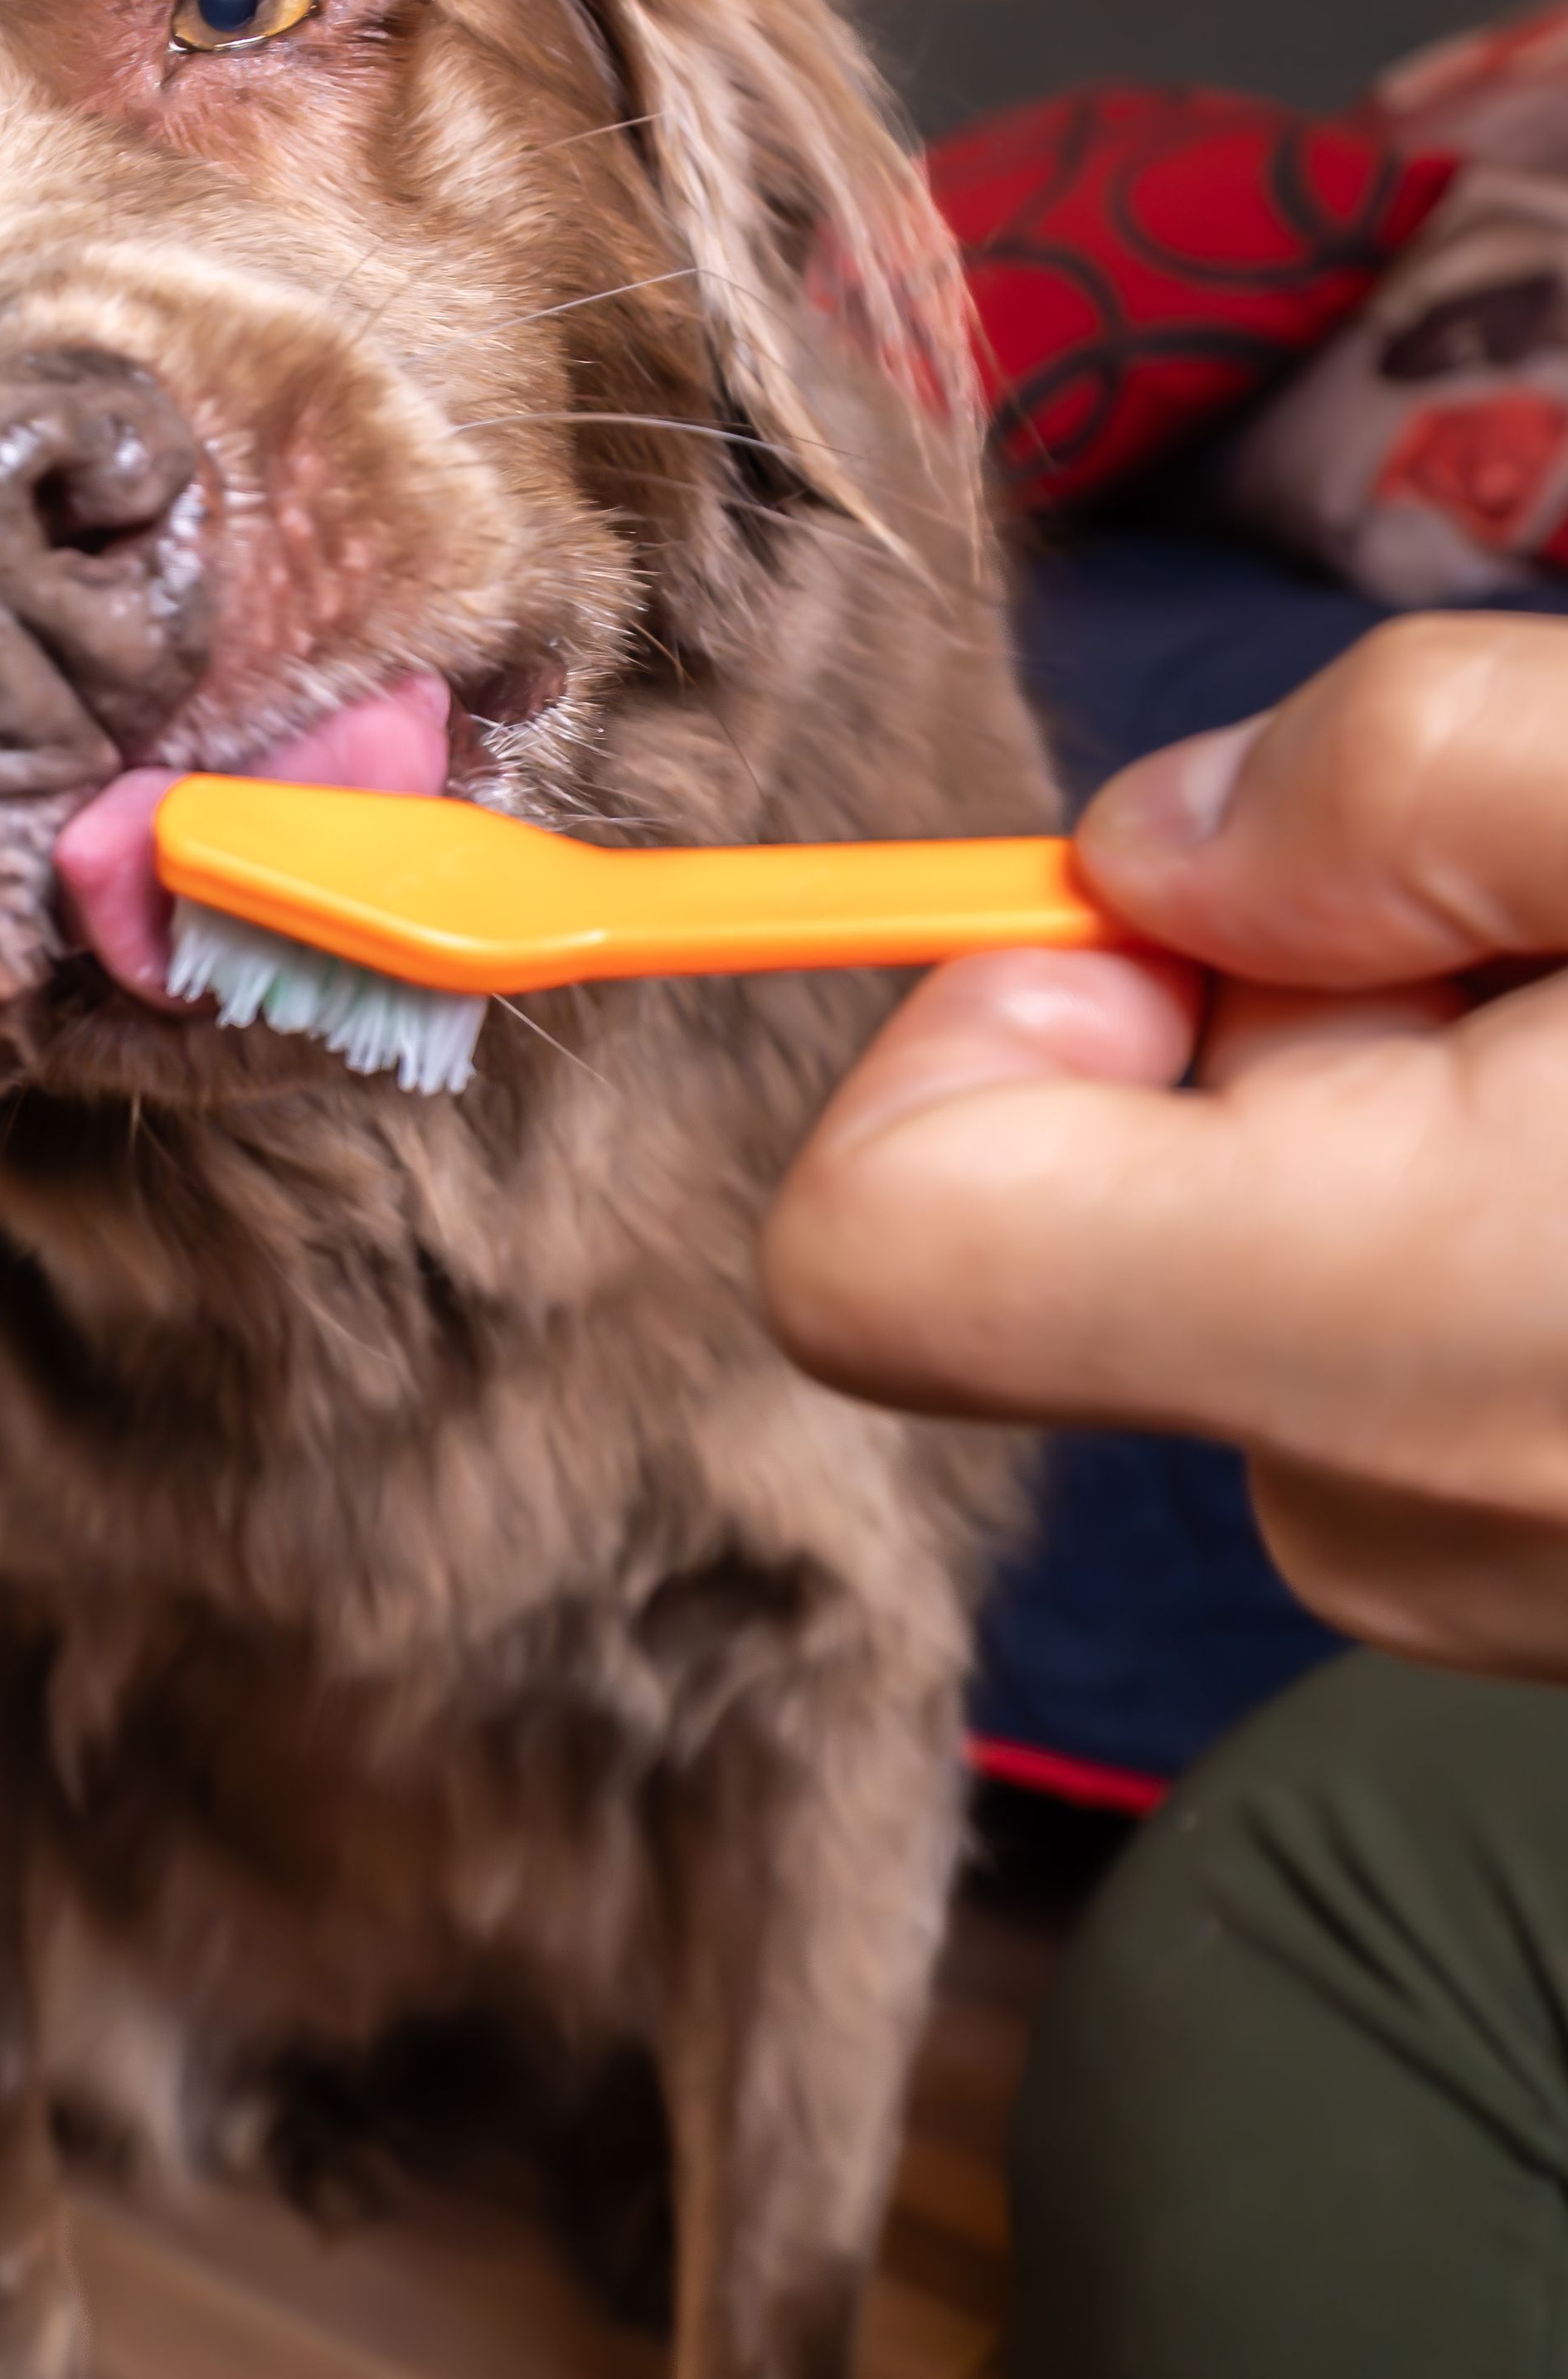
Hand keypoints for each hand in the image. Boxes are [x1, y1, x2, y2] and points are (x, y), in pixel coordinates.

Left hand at [763, 616, 1567, 1676]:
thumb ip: (1396, 778)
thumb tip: (1160, 851)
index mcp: (1396, 1336)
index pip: (877, 1245)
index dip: (966, 1026)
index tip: (1193, 916)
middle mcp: (1402, 1530)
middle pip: (1095, 1215)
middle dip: (1274, 1023)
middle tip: (1544, 947)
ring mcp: (1497, 1600)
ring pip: (1276, 1275)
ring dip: (1419, 1109)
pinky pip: (1413, 1364)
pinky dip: (1502, 1229)